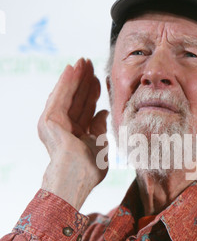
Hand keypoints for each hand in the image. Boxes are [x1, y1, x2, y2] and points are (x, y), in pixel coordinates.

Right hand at [38, 58, 108, 208]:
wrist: (76, 179)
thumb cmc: (89, 170)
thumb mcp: (100, 145)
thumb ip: (99, 127)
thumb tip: (103, 112)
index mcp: (76, 134)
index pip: (85, 108)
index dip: (92, 92)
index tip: (99, 77)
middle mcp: (63, 127)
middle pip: (76, 99)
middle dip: (84, 80)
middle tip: (90, 62)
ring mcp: (54, 123)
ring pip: (68, 95)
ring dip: (75, 77)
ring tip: (83, 61)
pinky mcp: (49, 119)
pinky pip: (60, 96)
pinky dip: (66, 81)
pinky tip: (72, 68)